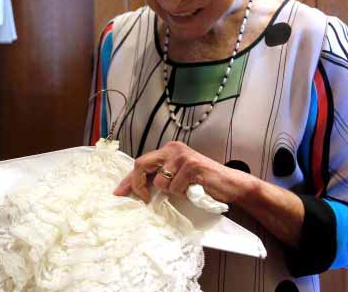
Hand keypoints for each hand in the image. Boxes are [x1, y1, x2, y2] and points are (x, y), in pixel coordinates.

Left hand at [113, 141, 255, 203]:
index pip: (141, 163)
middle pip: (142, 165)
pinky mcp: (192, 165)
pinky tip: (193, 189)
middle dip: (138, 185)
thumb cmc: (202, 183)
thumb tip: (134, 191)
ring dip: (170, 192)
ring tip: (185, 189)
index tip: (118, 193)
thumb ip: (159, 178)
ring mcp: (182, 156)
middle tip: (144, 199)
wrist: (229, 184)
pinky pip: (175, 187)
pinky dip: (182, 193)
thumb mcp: (176, 178)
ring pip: (160, 181)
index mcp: (168, 150)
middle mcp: (173, 149)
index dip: (128, 179)